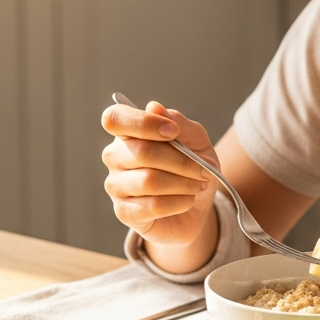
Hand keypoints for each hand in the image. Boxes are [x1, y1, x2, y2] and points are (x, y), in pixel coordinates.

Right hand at [101, 101, 217, 247]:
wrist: (198, 206)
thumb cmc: (192, 167)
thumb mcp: (196, 140)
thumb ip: (179, 122)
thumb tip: (155, 107)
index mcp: (128, 132)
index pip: (115, 118)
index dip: (143, 123)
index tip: (173, 132)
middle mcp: (115, 157)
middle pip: (142, 151)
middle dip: (182, 161)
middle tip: (204, 169)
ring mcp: (116, 186)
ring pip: (149, 180)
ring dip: (184, 183)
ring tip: (198, 185)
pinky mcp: (124, 212)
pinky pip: (152, 206)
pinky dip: (179, 202)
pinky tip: (187, 200)